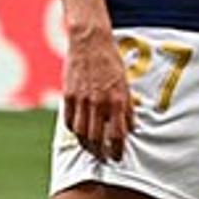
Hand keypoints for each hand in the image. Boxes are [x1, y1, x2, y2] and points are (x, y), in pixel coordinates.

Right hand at [63, 26, 134, 160]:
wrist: (90, 41)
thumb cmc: (111, 62)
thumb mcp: (125, 84)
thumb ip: (127, 108)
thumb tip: (130, 129)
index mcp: (117, 100)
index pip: (118, 135)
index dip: (117, 150)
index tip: (117, 157)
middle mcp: (99, 103)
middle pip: (97, 139)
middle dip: (101, 153)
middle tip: (103, 158)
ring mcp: (82, 100)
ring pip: (81, 134)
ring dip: (87, 145)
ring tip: (91, 149)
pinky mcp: (68, 95)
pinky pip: (69, 121)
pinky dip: (74, 130)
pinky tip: (79, 132)